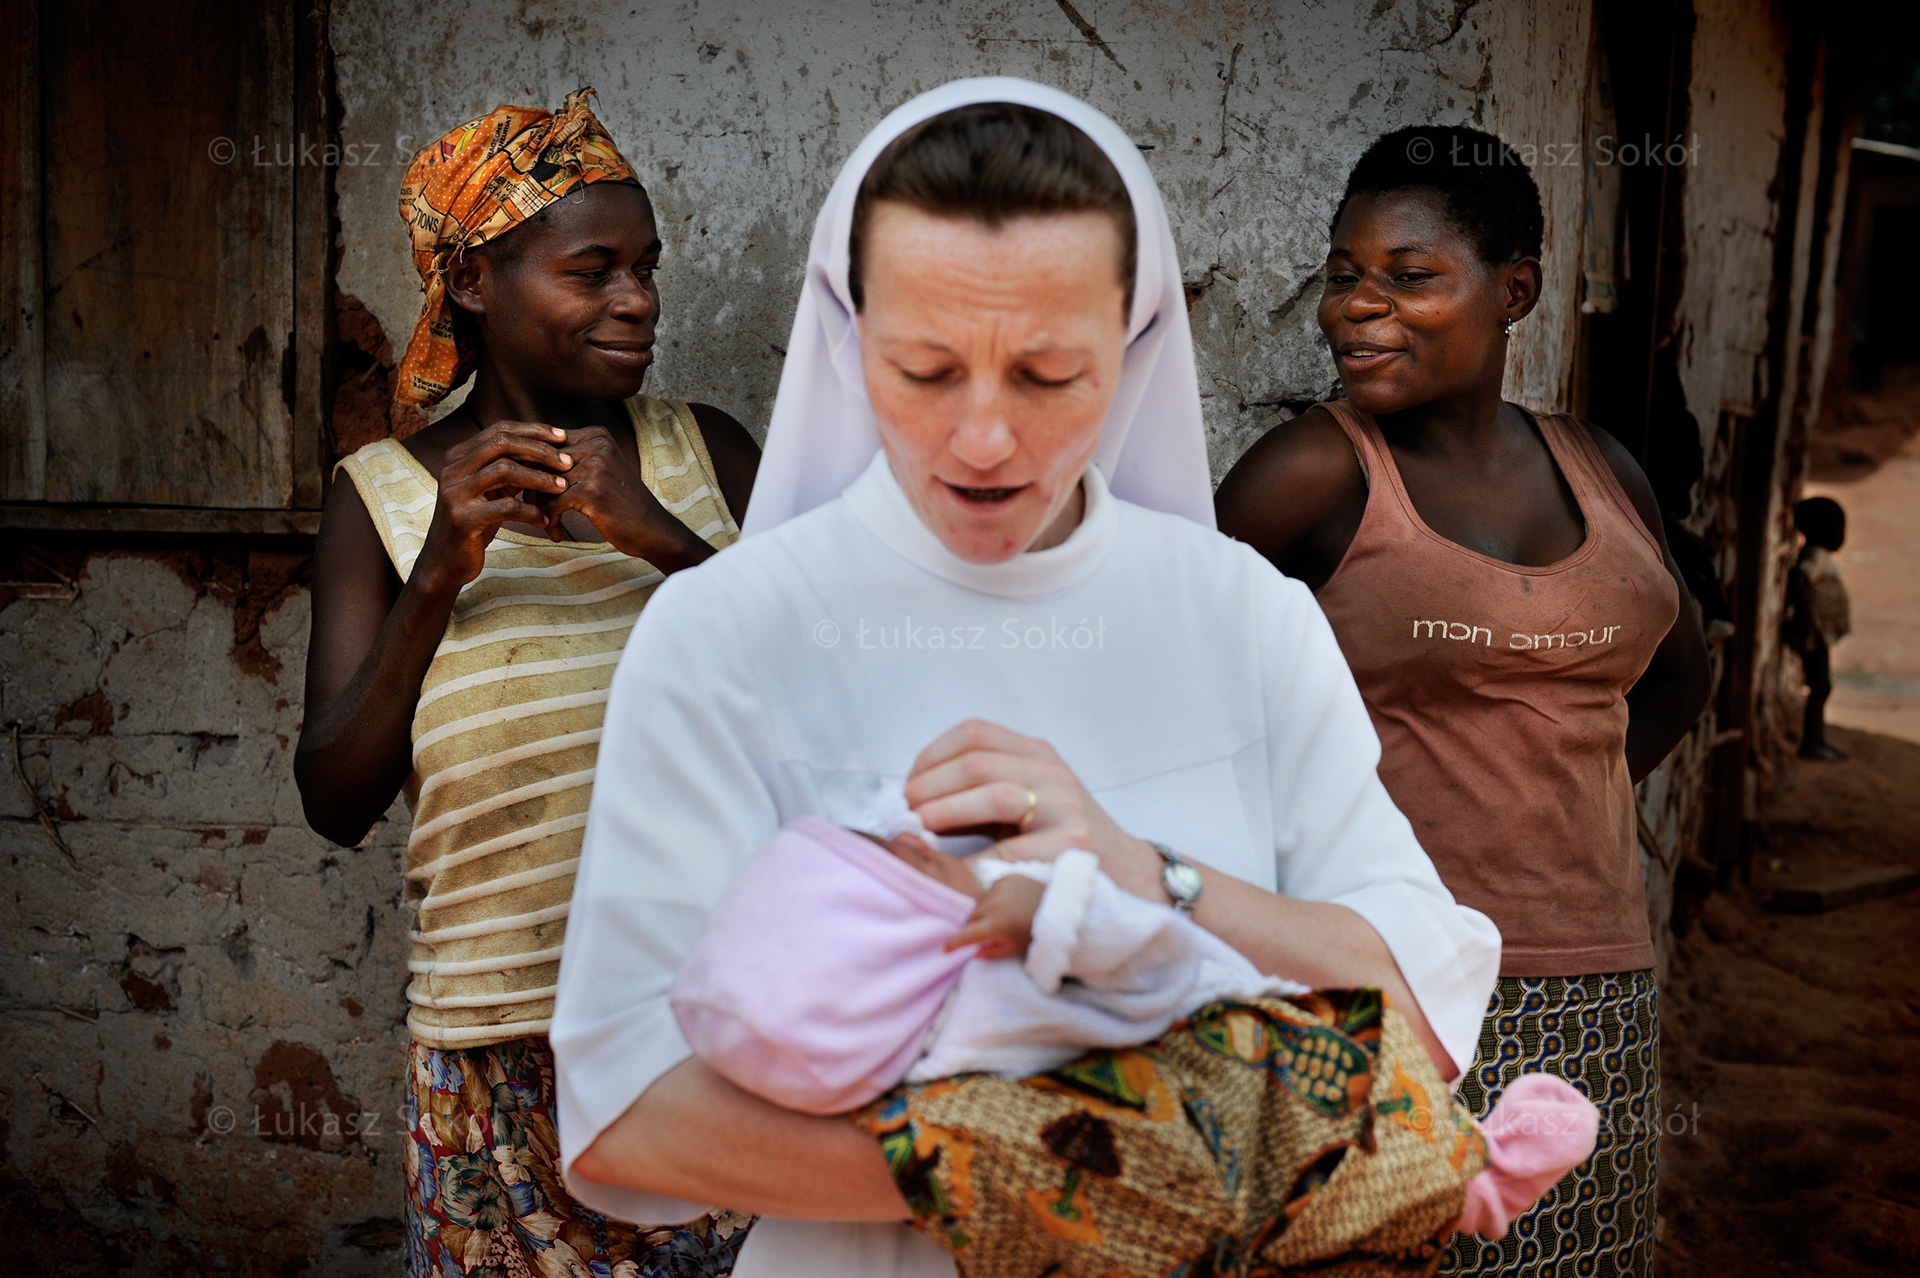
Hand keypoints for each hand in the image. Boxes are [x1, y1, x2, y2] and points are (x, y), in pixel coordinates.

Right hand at [413, 420, 573, 596]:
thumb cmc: (475, 523)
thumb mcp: (490, 491)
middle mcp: (452, 469)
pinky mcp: (463, 519)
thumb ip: (509, 469)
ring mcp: (455, 493)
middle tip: (567, 461)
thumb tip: (548, 448)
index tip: (562, 437)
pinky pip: (507, 507)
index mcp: (458, 456)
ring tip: (562, 487)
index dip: (533, 430)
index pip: (499, 430)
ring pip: (505, 470)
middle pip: (502, 443)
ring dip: (540, 478)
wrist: (445, 561)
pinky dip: (531, 512)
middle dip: (540, 450)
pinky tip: (545, 521)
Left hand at [541, 425, 712, 570]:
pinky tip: (558, 533)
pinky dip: (551, 521)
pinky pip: (553, 504)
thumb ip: (572, 459)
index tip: (536, 494)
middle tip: (536, 511)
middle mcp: (597, 445)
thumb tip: (525, 458)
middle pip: (543, 463)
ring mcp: (596, 467)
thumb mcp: (601, 470)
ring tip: (550, 523)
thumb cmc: (622, 504)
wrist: (653, 530)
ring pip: (545, 484)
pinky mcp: (592, 491)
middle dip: (534, 490)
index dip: (534, 470)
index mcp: (598, 435)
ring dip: (542, 509)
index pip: (547, 445)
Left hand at [903, 719, 1165, 902]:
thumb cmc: (1063, 841)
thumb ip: (982, 792)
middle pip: (976, 762)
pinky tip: (954, 874)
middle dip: (929, 788)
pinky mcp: (1074, 847)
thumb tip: (912, 800)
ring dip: (946, 813)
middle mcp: (1053, 773)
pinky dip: (972, 863)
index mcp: (1038, 754)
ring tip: (921, 833)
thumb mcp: (1029, 801)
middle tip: (905, 815)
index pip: (975, 733)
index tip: (908, 785)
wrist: (1130, 878)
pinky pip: (1011, 852)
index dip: (931, 755)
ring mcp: (1067, 808)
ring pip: (995, 793)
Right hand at [946, 874, 1044, 959]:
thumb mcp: (1014, 948)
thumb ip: (991, 952)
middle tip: (981, 933)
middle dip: (972, 927)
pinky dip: (993, 899)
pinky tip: (1006, 904)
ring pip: (979, 903)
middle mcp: (993, 905)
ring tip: (997, 918)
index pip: (966, 935)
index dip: (954, 943)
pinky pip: (991, 890)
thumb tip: (974, 952)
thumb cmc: (1036, 932)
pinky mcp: (1006, 878)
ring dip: (982, 912)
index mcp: (995, 926)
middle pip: (971, 918)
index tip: (944, 949)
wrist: (1059, 908)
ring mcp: (999, 888)